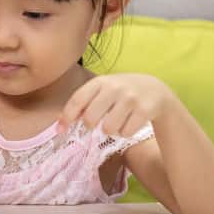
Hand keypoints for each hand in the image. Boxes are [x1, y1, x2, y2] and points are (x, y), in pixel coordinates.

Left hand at [57, 73, 172, 137]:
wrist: (155, 89)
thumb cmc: (120, 92)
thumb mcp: (102, 90)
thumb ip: (82, 102)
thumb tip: (59, 122)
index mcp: (100, 81)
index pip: (78, 100)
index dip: (67, 116)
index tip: (61, 129)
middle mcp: (114, 88)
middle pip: (91, 119)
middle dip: (91, 125)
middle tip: (98, 121)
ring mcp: (130, 98)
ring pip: (108, 129)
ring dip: (111, 129)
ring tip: (117, 120)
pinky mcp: (144, 110)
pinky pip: (125, 132)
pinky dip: (125, 132)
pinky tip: (130, 121)